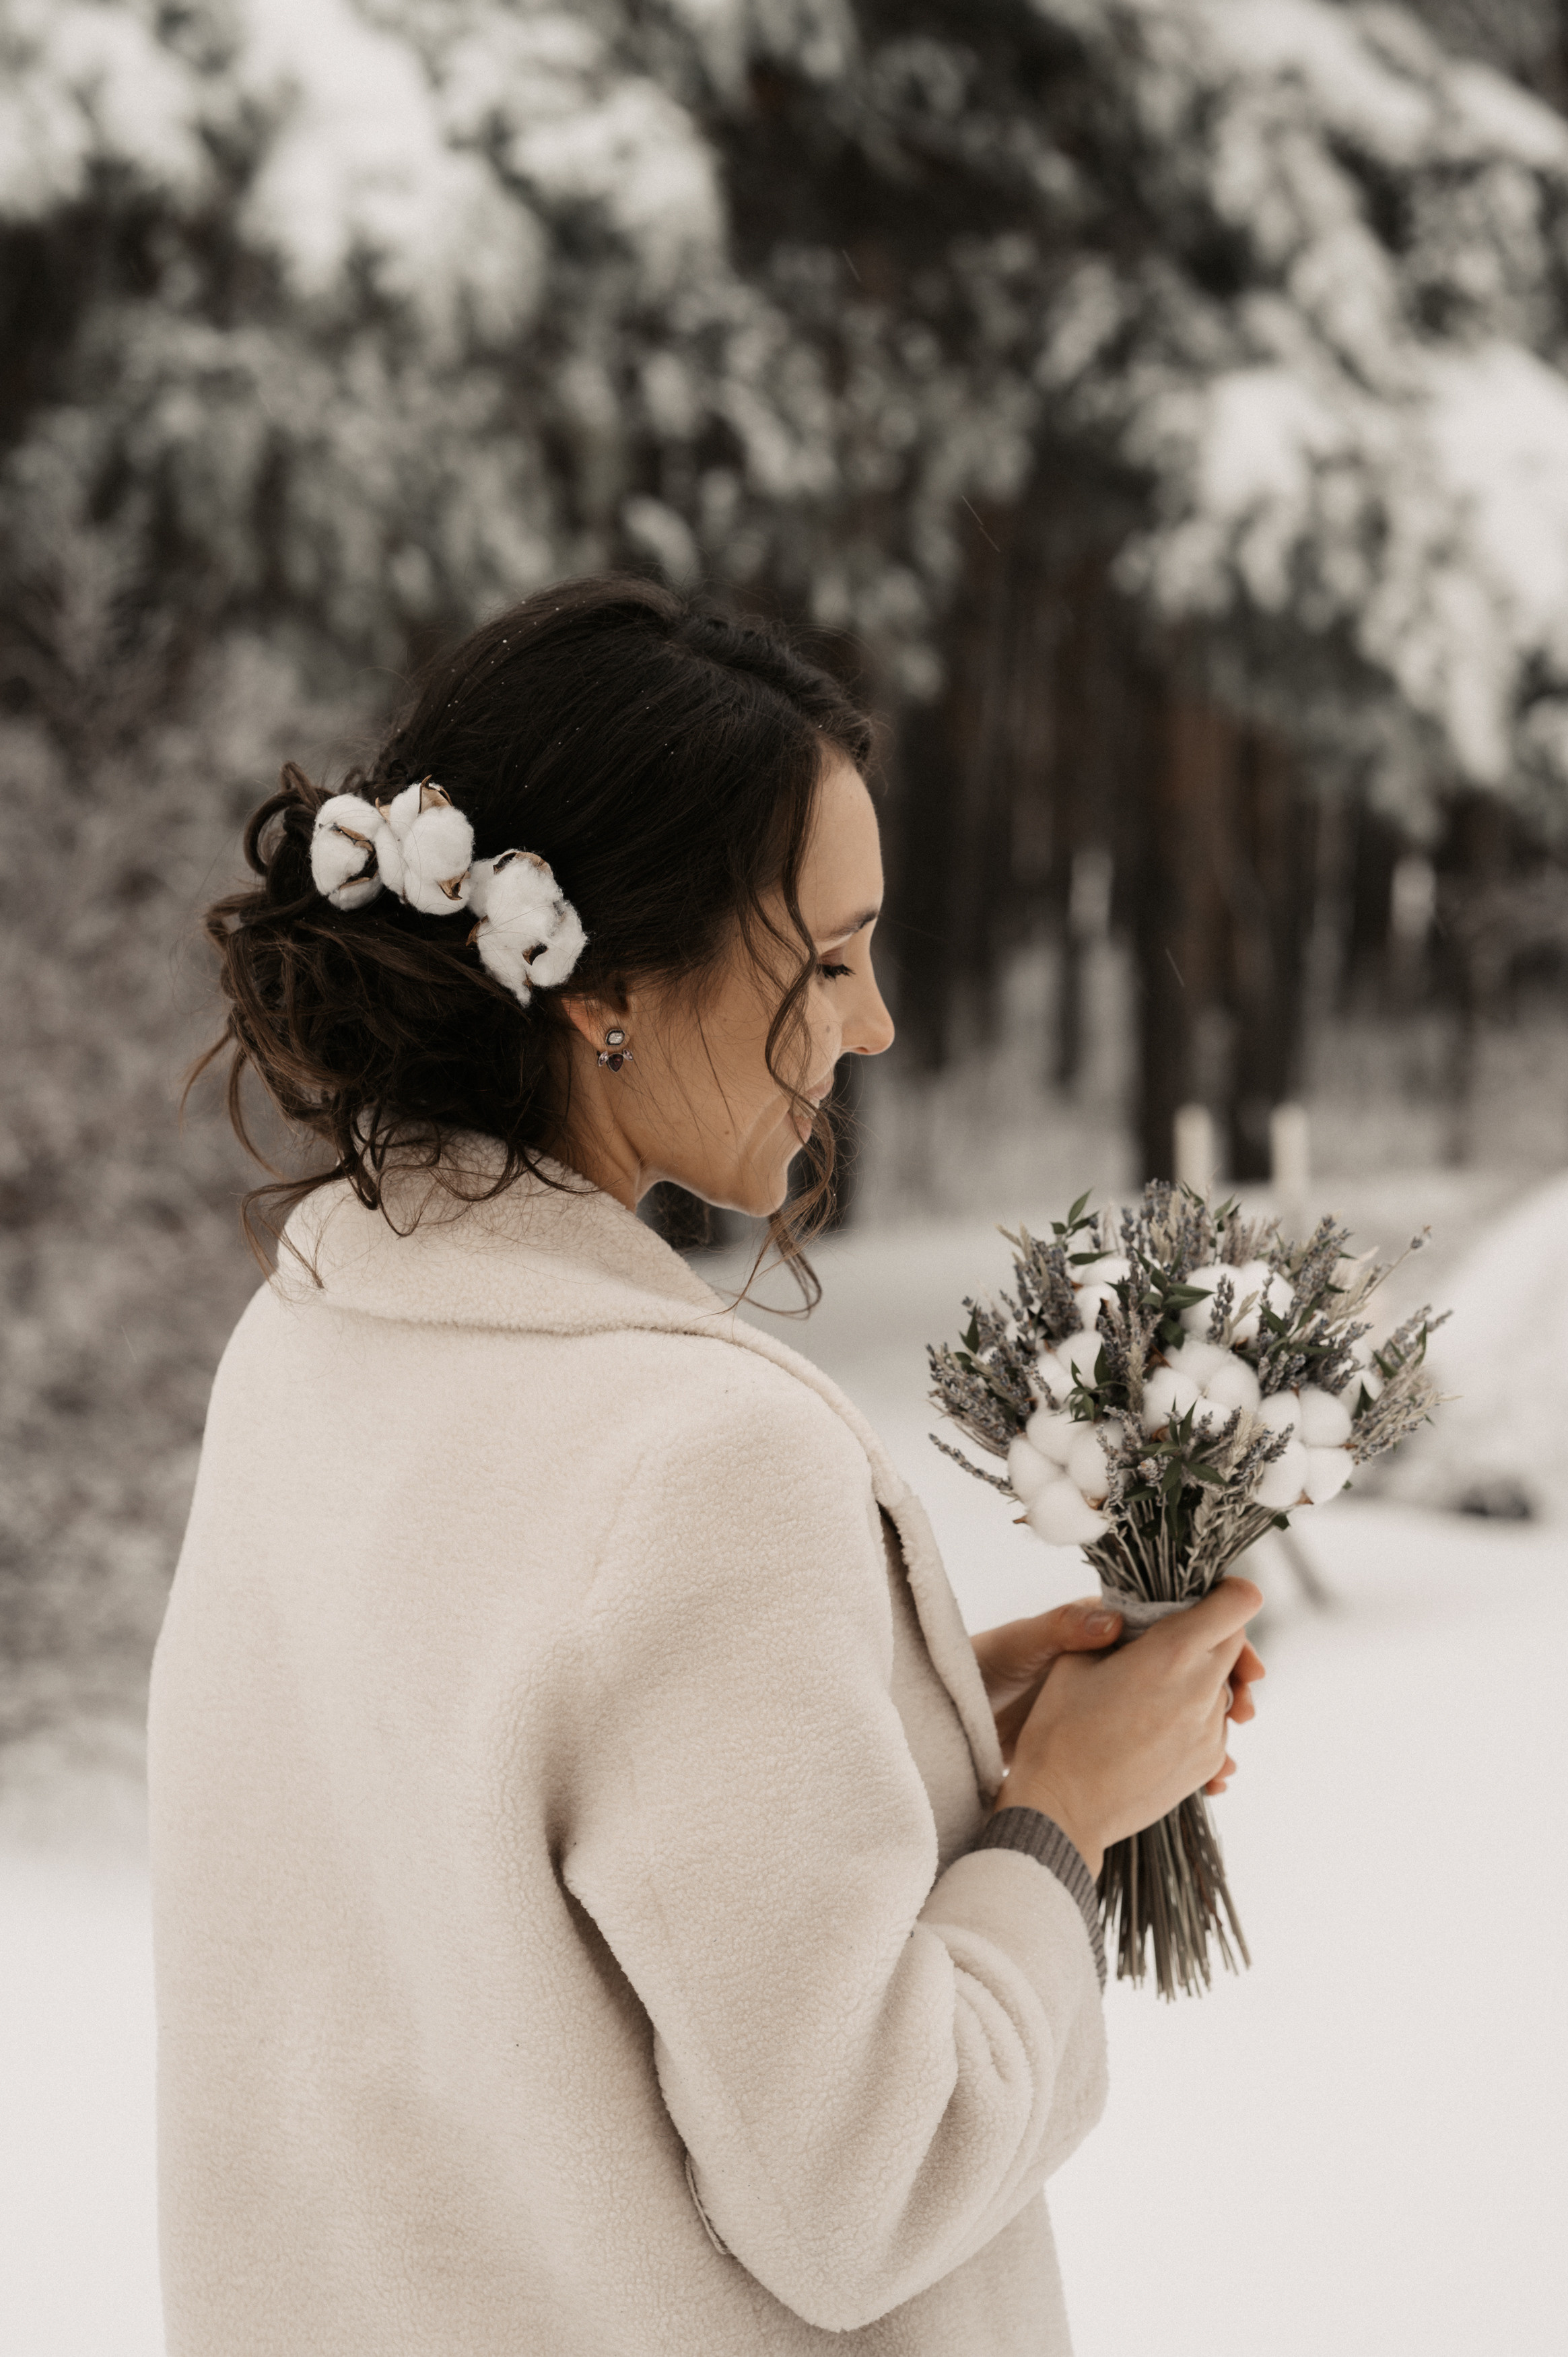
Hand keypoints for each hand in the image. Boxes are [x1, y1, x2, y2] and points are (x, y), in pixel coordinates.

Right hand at [997, 1577, 1263, 1877]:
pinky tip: (1154, 1726)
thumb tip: (1139, 1621)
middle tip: (1171, 1639)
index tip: (1209, 1596)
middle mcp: (1202, 1690)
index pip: (1238, 1604)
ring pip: (1224, 1687)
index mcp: (1172, 1653)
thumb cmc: (1059, 1731)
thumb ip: (1119, 1631)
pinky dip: (1194, 1716)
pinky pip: (1215, 1726)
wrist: (1062, 1812)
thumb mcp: (1075, 1661)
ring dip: (1200, 1678)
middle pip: (1235, 1645)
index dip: (1227, 1593)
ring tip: (1153, 1692)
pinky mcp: (1208, 1764)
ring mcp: (1210, 1732)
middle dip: (1210, 1633)